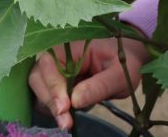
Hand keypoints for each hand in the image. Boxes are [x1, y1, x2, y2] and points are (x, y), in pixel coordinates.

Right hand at [29, 38, 148, 130]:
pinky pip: (47, 96)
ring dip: (51, 107)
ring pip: (40, 88)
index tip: (65, 107)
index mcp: (73, 46)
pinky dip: (54, 108)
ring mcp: (56, 69)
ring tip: (68, 121)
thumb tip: (74, 101)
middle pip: (38, 77)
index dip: (53, 87)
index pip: (50, 64)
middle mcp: (59, 55)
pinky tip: (69, 115)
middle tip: (66, 122)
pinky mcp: (58, 82)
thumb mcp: (120, 74)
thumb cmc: (126, 61)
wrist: (130, 58)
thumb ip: (99, 86)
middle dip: (49, 100)